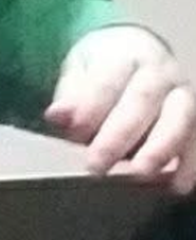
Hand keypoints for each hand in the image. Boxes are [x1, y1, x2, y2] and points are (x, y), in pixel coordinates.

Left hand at [45, 25, 195, 193]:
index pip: (107, 81)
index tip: (74, 131)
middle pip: (142, 101)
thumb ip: (69, 96)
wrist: (138, 53)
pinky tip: (175, 185)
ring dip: (160, 149)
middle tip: (95, 165)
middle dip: (118, 136)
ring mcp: (183, 95)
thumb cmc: (102, 70)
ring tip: (140, 173)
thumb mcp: (78, 73)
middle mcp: (160, 72)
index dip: (91, 107)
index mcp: (125, 56)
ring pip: (180, 119)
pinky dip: (190, 165)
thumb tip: (56, 115)